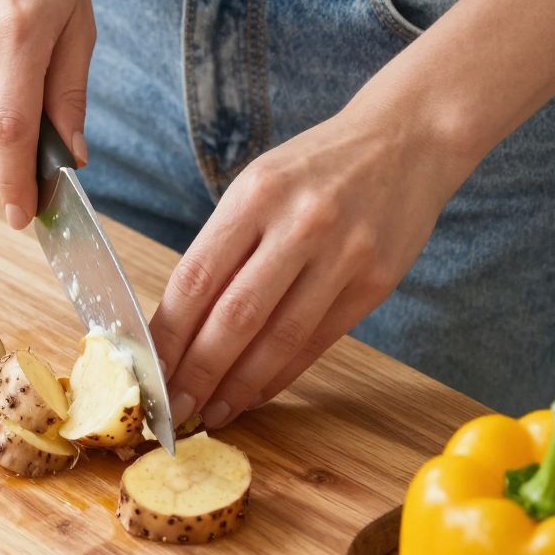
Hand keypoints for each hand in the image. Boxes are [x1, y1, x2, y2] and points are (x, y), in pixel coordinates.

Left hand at [150, 93, 471, 427]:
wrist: (406, 141)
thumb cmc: (318, 167)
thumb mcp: (260, 184)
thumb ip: (224, 245)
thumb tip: (179, 324)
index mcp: (256, 194)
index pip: (196, 279)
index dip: (168, 336)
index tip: (148, 372)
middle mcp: (300, 224)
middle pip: (234, 317)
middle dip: (197, 373)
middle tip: (174, 410)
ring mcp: (343, 255)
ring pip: (278, 339)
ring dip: (239, 386)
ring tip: (211, 413)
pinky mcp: (376, 282)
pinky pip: (318, 342)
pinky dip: (281, 375)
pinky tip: (255, 393)